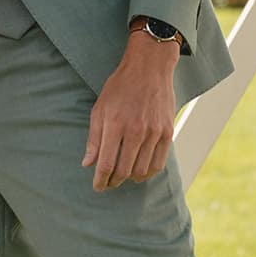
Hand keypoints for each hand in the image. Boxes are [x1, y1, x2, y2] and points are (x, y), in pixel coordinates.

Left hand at [82, 33, 180, 189]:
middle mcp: (136, 131)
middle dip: (114, 181)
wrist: (149, 69)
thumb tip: (87, 163)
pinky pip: (159, 163)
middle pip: (124, 170)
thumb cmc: (119, 87)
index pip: (106, 163)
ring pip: (142, 170)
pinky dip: (148, 172)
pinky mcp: (168, 133)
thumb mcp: (99, 108)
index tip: (97, 187)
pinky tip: (139, 172)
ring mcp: (154, 133)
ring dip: (130, 178)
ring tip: (122, 177)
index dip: (100, 180)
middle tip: (108, 183)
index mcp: (115, 124)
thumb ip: (94, 138)